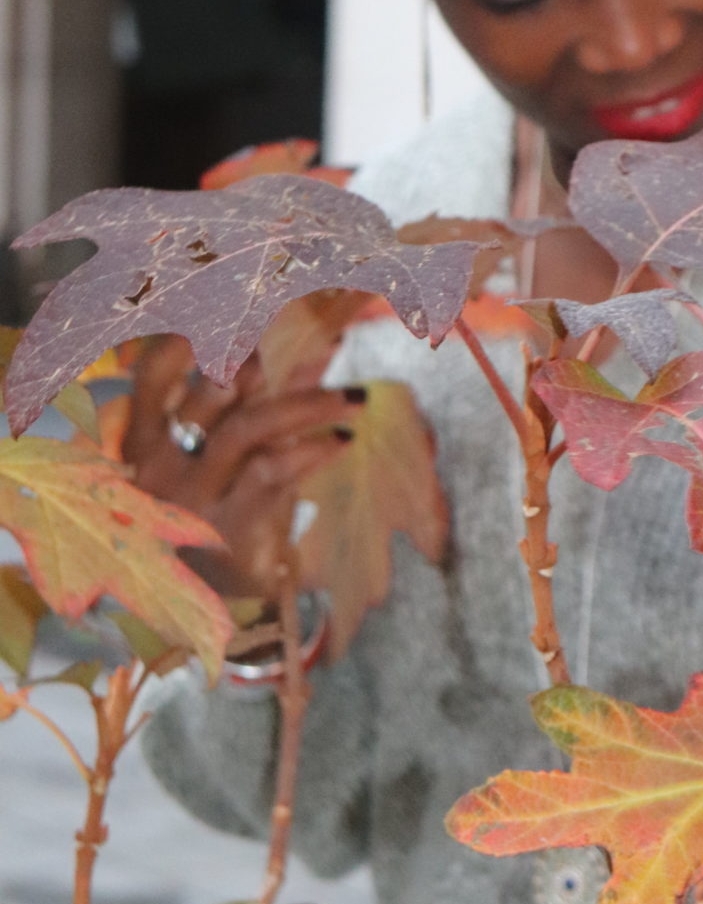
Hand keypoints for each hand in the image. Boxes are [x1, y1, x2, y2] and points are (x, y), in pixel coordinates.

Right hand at [121, 336, 365, 596]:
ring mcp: (193, 495)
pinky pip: (274, 472)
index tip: (232, 308)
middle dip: (260, 360)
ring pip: (252, 428)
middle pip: (211, 392)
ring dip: (310, 405)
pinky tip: (342, 440)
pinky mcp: (230, 524)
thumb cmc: (225, 505)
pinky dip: (313, 450)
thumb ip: (265, 398)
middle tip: (310, 342)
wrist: (222, 594)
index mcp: (144, 437)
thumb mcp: (236, 450)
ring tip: (356, 397)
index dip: (187, 338)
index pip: (151, 375)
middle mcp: (160, 463)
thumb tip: (321, 341)